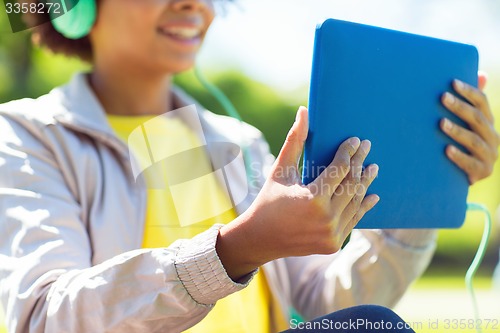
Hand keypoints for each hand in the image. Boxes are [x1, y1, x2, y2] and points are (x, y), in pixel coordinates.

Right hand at [217, 107, 378, 279]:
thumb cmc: (269, 200)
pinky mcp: (334, 244)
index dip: (348, 152)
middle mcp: (326, 218)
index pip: (340, 169)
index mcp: (313, 198)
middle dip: (360, 163)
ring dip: (365, 184)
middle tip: (367, 147)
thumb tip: (304, 111)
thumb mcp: (280, 170)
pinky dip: (362, 207)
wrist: (261, 238)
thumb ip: (294, 141)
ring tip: (373, 168)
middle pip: (352, 184)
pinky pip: (353, 221)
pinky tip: (372, 195)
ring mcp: (332, 234)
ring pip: (355, 202)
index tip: (355, 140)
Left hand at [440, 73, 499, 183]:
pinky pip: (470, 163)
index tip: (452, 82)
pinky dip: (458, 156)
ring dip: (458, 130)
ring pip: (474, 140)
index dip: (469, 91)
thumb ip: (469, 103)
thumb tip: (481, 74)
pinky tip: (446, 150)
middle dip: (460, 107)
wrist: (458, 178)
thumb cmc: (458, 144)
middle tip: (443, 97)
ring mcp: (489, 156)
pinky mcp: (482, 172)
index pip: (482, 102)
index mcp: (488, 123)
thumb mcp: (463, 124)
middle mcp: (493, 137)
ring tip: (441, 123)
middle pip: (477, 119)